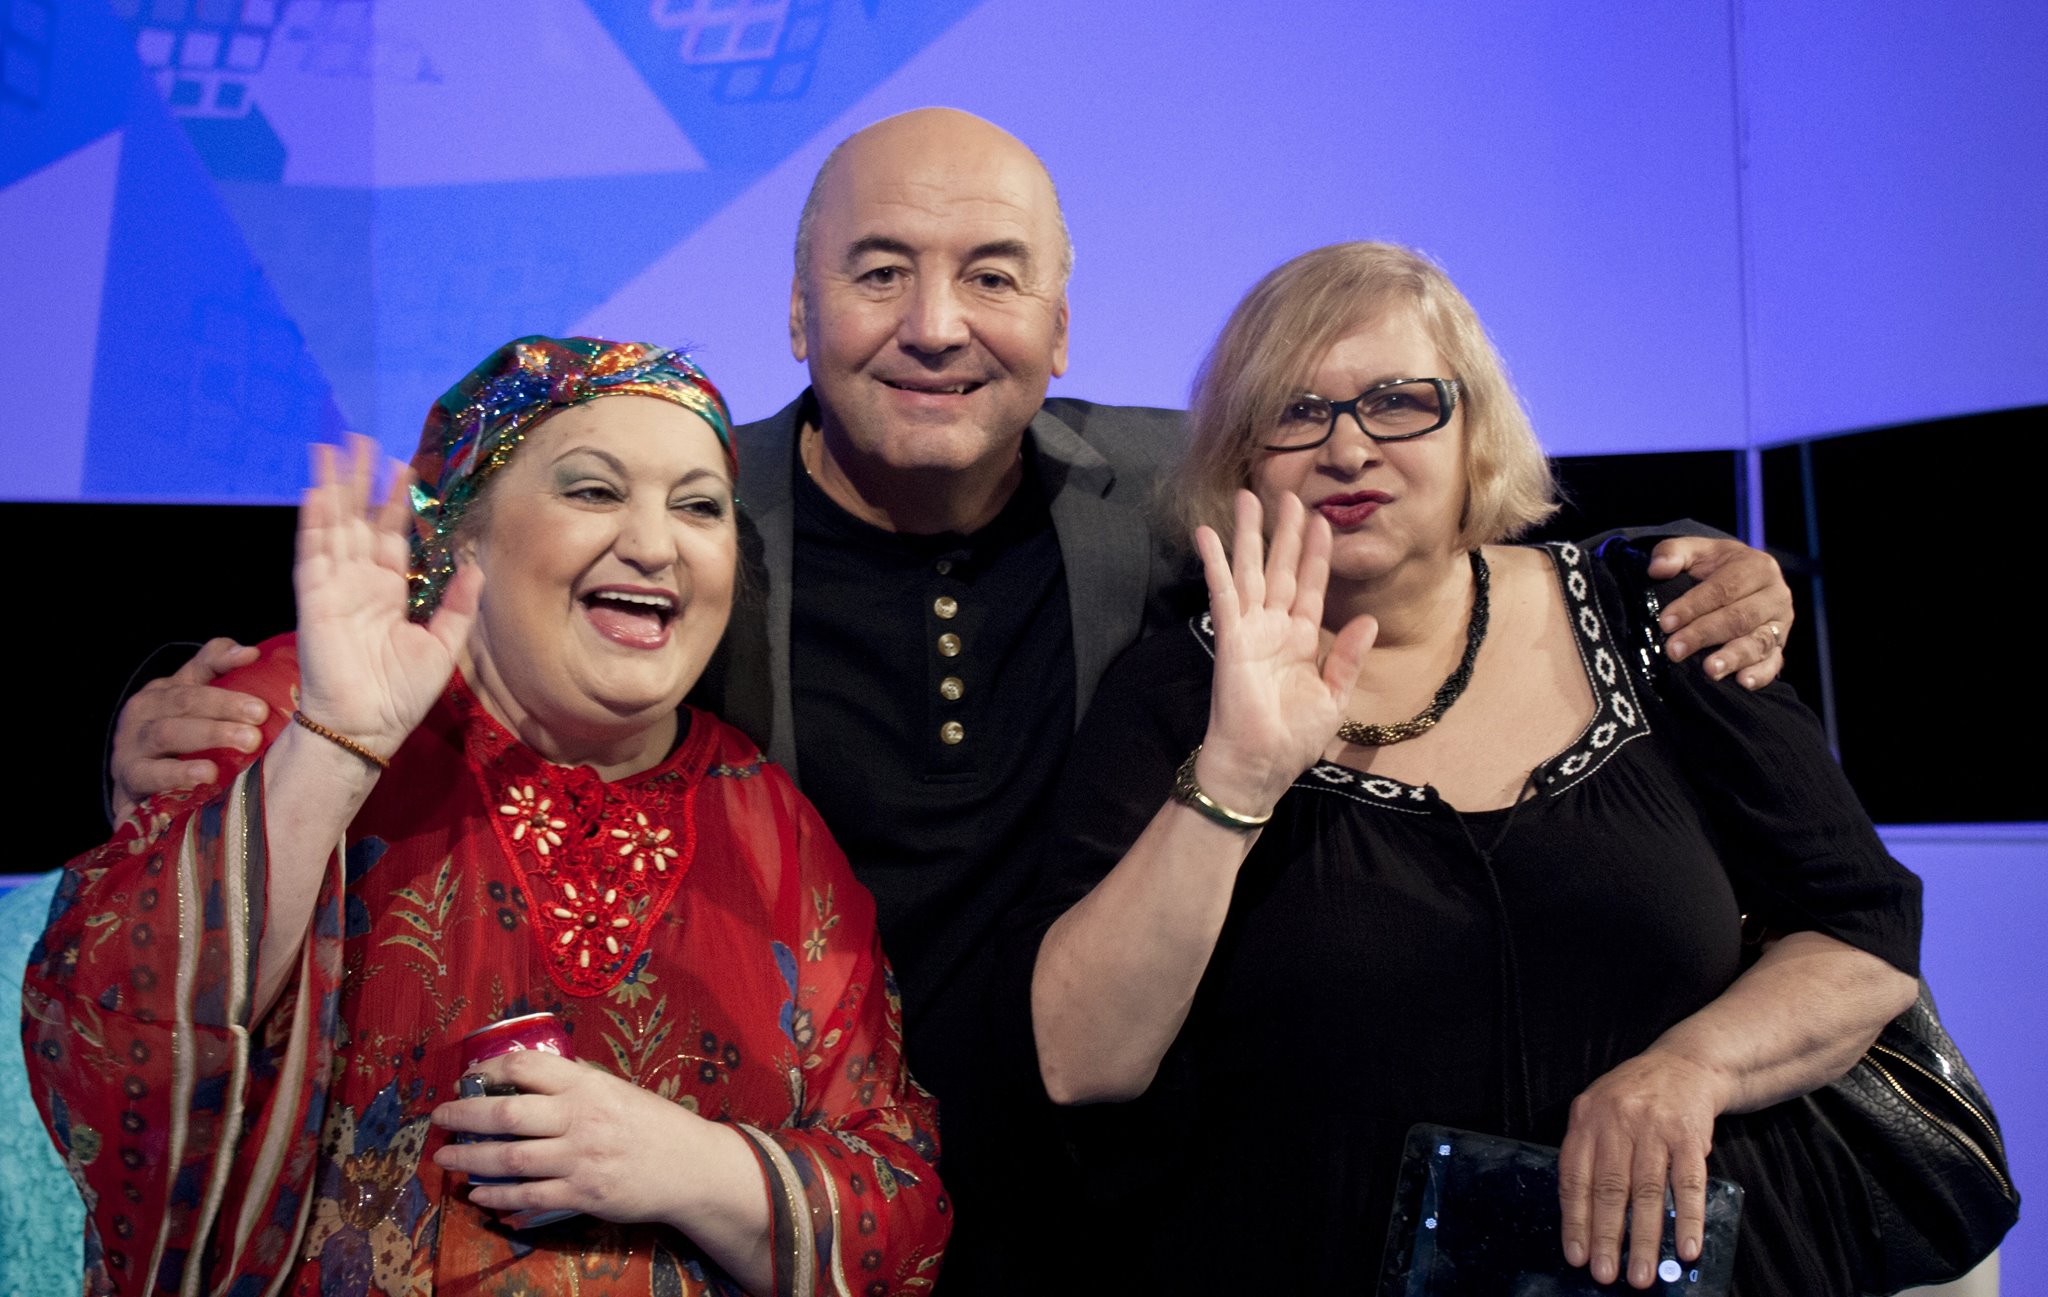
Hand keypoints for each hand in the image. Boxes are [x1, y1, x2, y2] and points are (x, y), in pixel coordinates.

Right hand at [110, 638, 266, 820]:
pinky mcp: (128, 778)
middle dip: (224, 705)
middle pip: (184, 700)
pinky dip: (178, 774)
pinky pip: (151, 774)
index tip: (253, 658)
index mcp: (167, 690)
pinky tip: (207, 775)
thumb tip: (251, 654)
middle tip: (260, 715)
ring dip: (209, 735)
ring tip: (245, 741)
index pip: (199, 666)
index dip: (224, 660)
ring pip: (167, 733)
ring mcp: (131, 743)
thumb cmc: (181, 750)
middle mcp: (145, 710)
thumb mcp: (203, 715)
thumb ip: (225, 681)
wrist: (136, 792)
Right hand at [293, 435, 479, 758]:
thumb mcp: (442, 646)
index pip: (390, 535)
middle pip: (357, 519)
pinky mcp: (314, 599)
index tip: (402, 466)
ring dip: (333, 487)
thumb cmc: (400, 695)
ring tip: (333, 449)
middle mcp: (358, 582)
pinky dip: (315, 522)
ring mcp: (333, 587)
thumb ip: (457, 606)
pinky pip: (313, 553)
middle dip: (359, 480)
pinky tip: (318, 492)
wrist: (366, 727)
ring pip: (333, 525)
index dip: (394, 501)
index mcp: (387, 592)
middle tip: (361, 440)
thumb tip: (476, 566)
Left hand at [430, 1050, 745, 1231]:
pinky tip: (479, 1194)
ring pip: (510, 1160)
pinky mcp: (583, 1195)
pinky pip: (529, 1196)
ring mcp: (580, 1160)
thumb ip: (577, 1083)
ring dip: (470, 1160)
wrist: (692, 1166)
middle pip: (507, 1116)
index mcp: (588, 1086)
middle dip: (464, 1116)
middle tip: (440, 1117)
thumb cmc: (653, 1124)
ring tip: (446, 1159)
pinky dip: (498, 1197)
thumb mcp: (617, 1090)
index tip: (468, 1076)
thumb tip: (530, 1075)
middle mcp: (581, 1119)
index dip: (490, 1069)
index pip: (528, 1068)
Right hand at [1192, 491, 1376, 813]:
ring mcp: (1250, 629)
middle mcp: (1274, 627)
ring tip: (1249, 497)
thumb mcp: (1334, 697)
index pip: (1309, 585)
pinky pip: (1223, 593)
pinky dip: (1215, 562)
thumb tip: (1367, 619)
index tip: (1321, 520)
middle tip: (1287, 495)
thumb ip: (1346, 657)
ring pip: (1251, 570)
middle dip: (1284, 532)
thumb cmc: (1294, 739)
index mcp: (1301, 639)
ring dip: (1249, 534)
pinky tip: (1207, 534)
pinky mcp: (1231, 637)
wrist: (1262, 765)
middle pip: (1279, 567)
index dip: (1315, 553)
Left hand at [1558, 1050, 1726, 1287]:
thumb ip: (1589, 1154)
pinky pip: (1688, 1183)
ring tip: (1641, 1274)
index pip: (1575, 1177)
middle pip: (1609, 1189)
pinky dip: (1688, 1219)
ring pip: (1647, 1191)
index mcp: (1586, 1119)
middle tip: (1606, 1274)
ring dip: (1644, 1238)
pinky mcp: (1689, 1134)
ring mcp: (1654, 1127)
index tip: (1577, 1256)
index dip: (1575, 1220)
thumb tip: (1582, 1218)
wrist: (1684, 1063)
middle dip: (1607, 1237)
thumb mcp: (1600, 1112)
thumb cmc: (1635, 1098)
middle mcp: (1616, 1121)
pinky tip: (1685, 1247)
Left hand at [1648, 537, 1793, 689]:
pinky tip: (1742, 682)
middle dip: (1704, 634)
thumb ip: (1673, 552)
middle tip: (1675, 650)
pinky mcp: (1780, 647)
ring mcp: (1780, 624)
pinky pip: (1773, 663)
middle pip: (1740, 617)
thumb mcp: (1695, 551)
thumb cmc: (1713, 566)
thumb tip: (1657, 569)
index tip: (1666, 623)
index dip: (1694, 606)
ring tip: (1710, 670)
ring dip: (1733, 657)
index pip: (1724, 588)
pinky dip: (1759, 674)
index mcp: (1756, 567)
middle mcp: (1775, 595)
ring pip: (1758, 642)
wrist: (1742, 579)